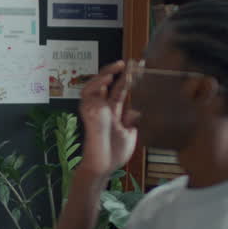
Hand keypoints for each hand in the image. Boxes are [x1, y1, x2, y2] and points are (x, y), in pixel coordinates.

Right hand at [78, 60, 139, 176]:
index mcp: (114, 112)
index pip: (121, 90)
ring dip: (106, 74)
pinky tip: (106, 80)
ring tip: (119, 67)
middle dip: (120, 71)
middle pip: (109, 84)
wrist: (103, 166)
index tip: (140, 67)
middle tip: (132, 62)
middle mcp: (103, 108)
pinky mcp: (88, 113)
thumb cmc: (114, 154)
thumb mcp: (129, 134)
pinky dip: (95, 85)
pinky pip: (87, 94)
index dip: (129, 79)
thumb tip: (137, 109)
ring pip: (95, 85)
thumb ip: (132, 120)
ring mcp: (95, 109)